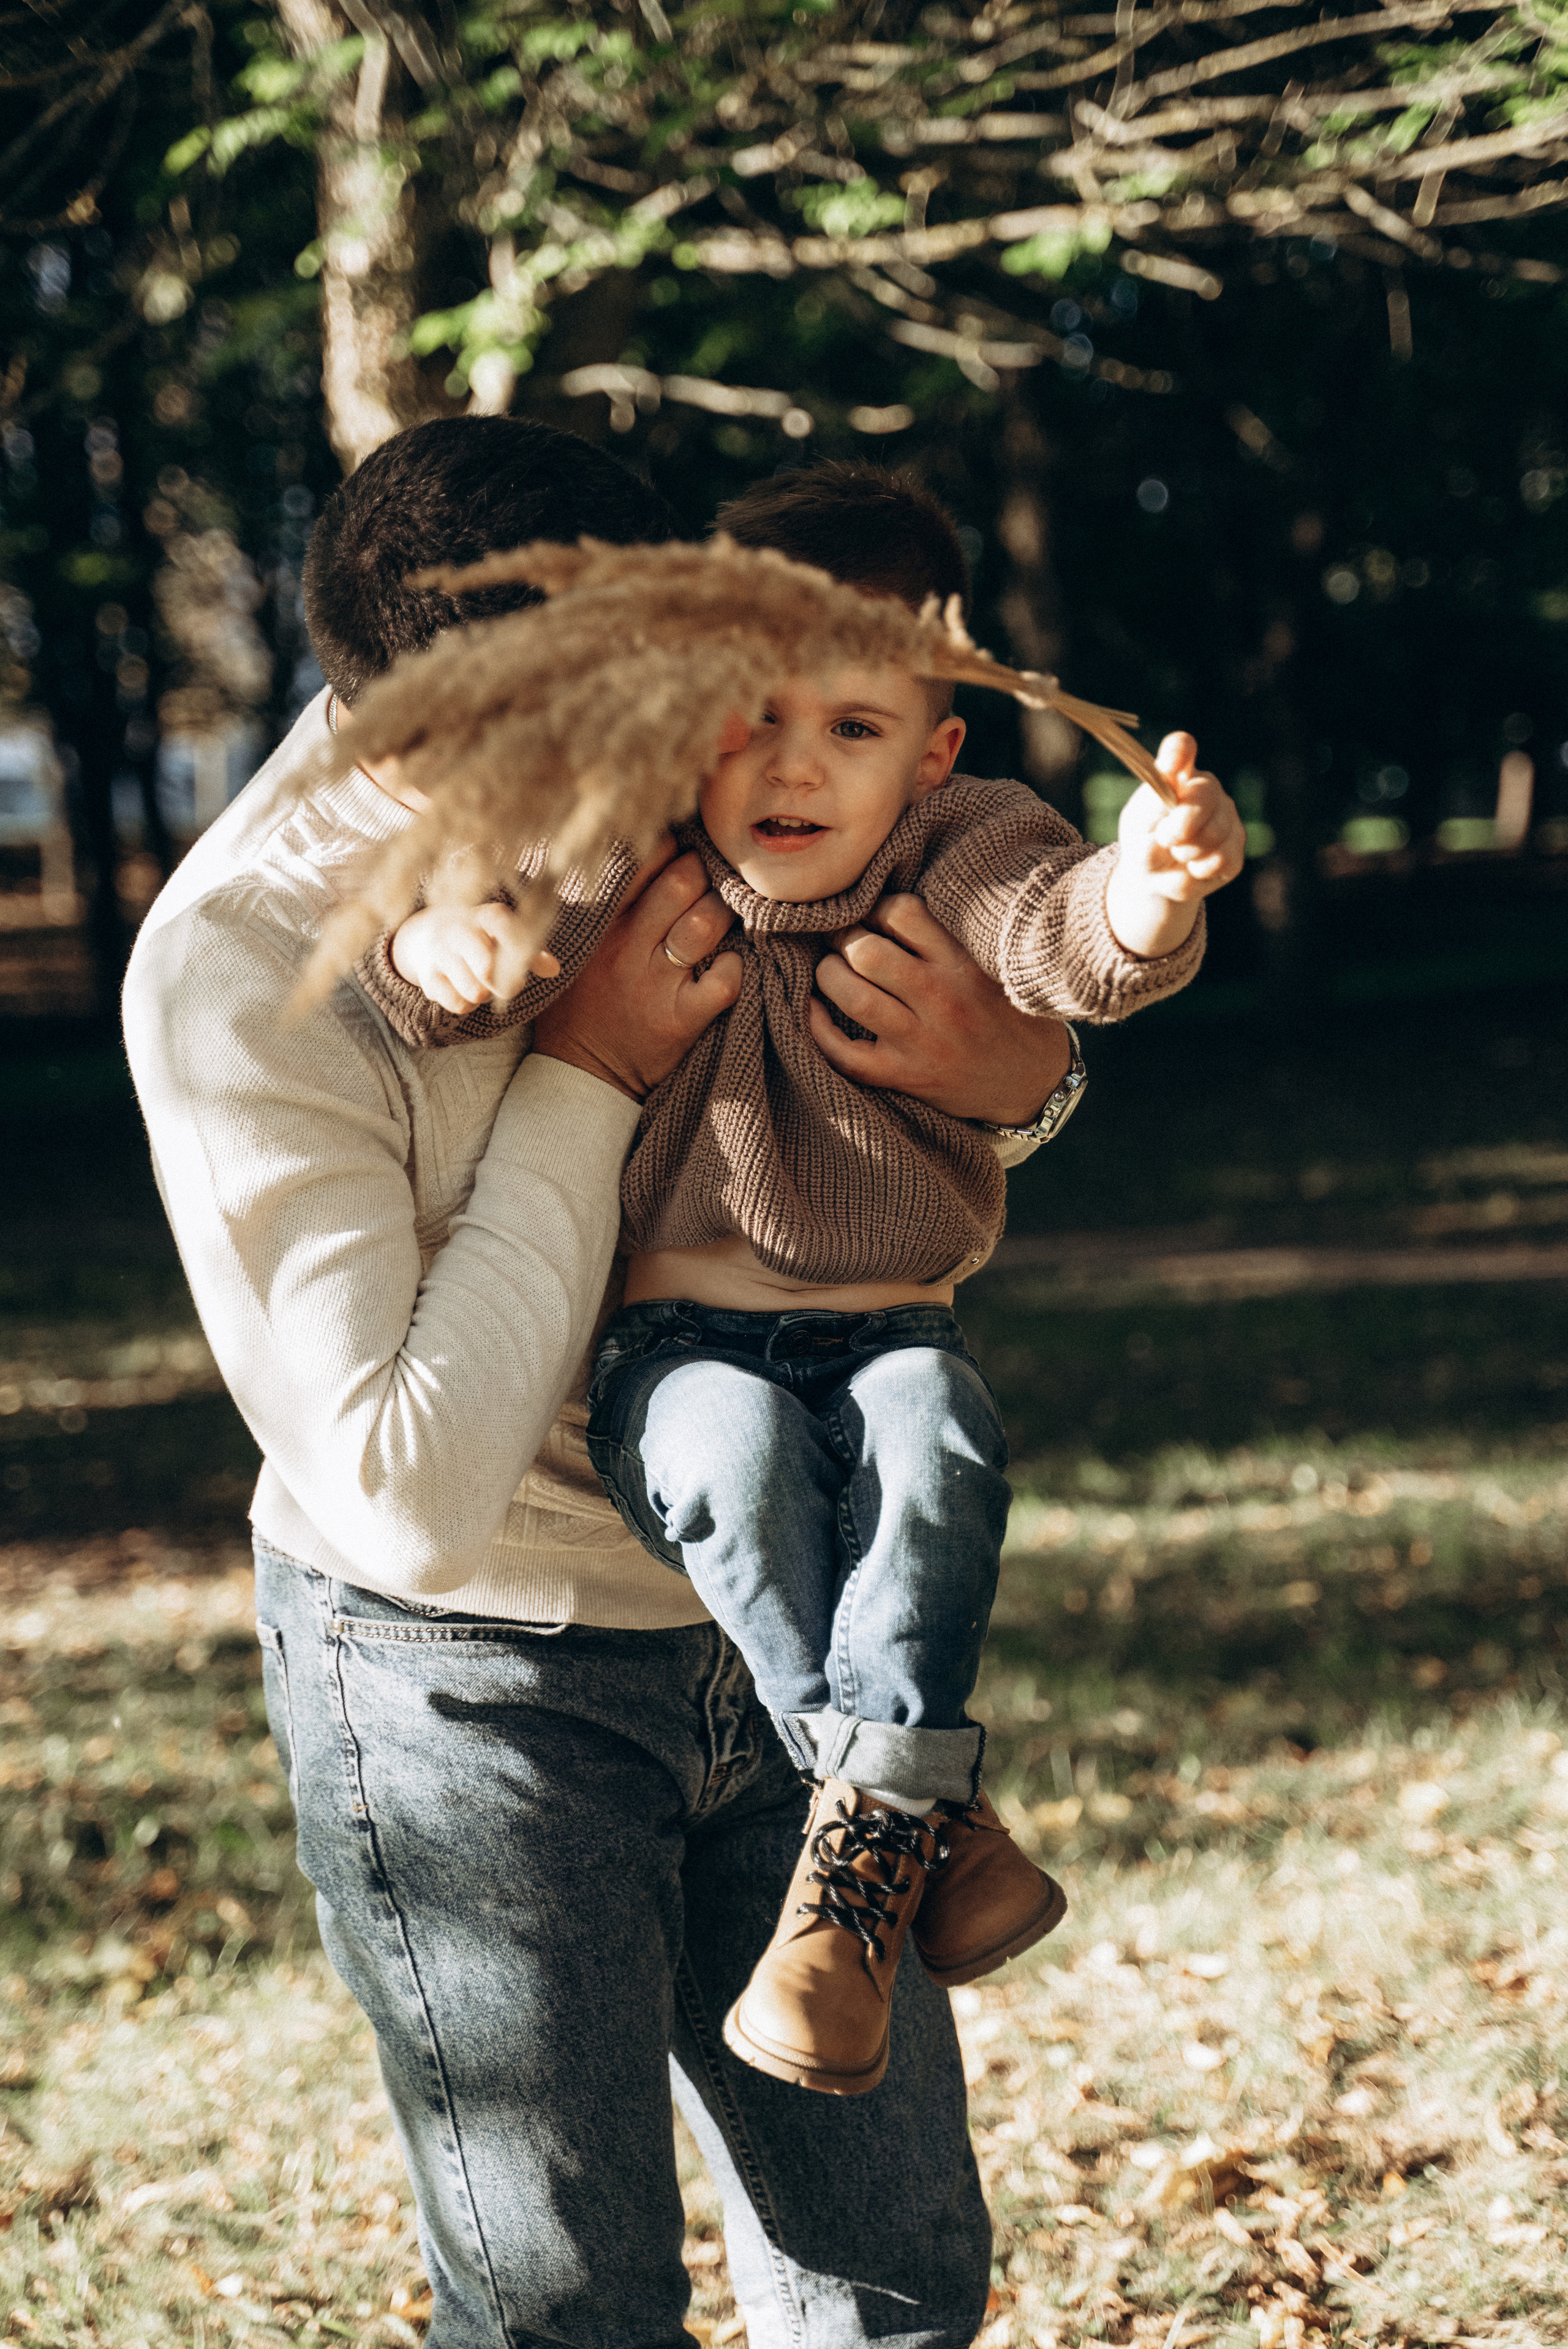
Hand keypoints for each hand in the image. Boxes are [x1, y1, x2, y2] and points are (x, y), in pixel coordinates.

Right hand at [390, 903, 558, 1013]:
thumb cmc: (483, 938)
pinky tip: (463, 991)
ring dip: (485, 995)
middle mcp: (460, 929)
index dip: (515, 944)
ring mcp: (440, 952)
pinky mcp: (428, 977)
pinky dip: (468, 1005)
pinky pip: (459, 1004)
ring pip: (475, 992)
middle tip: (508, 986)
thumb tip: (553, 969)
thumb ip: (533, 952)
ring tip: (480, 982)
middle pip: (487, 969)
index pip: (500, 924)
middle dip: (504, 986)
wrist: (429, 935)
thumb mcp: (509, 938)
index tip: (524, 968)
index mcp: (486, 915)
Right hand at [531, 842, 741, 1100]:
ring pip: (705, 924)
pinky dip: (736, 966)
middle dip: (705, 873)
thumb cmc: (581, 1001)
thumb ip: (605, 905)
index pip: (640, 862)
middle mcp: (626, 949)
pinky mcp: (680, 1019)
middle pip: (681, 883)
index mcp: (599, 925)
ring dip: (724, 914)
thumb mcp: (577, 945)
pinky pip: (725, 979)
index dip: (671, 848)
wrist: (582, 1072)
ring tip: (723, 917)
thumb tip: (638, 851)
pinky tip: (729, 965)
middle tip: (713, 879)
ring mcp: (654, 985)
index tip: (683, 851)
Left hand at [807, 894, 1071, 1124]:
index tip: (870, 917)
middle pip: (868, 953)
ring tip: (830, 971)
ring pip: (853, 997)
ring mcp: (921, 1041)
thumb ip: (949, 939)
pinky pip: (845, 1054)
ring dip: (828, 977)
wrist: (1034, 1081)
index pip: (903, 913)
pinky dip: (818, 1029)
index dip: (875, 907)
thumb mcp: (994, 964)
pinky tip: (812, 1010)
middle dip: (842, 940)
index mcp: (963, 963)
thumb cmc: (1009, 1014)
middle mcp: (941, 999)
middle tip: (840, 942)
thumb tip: (890, 907)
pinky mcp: (906, 1076)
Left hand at [1106, 731, 1245, 959]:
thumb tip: (1168, 829)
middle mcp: (1205, 787)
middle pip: (1204, 795)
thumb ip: (1149, 825)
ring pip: (1214, 833)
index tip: (1171, 762)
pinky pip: (1223, 858)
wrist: (1159, 876)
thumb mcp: (1136, 833)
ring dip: (1187, 852)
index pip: (1179, 749)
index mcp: (1174, 776)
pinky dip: (1201, 870)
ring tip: (1177, 853)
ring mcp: (1226, 813)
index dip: (1178, 751)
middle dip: (1182, 825)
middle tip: (1165, 839)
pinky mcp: (1237, 842)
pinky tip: (1193, 865)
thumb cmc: (1145, 844)